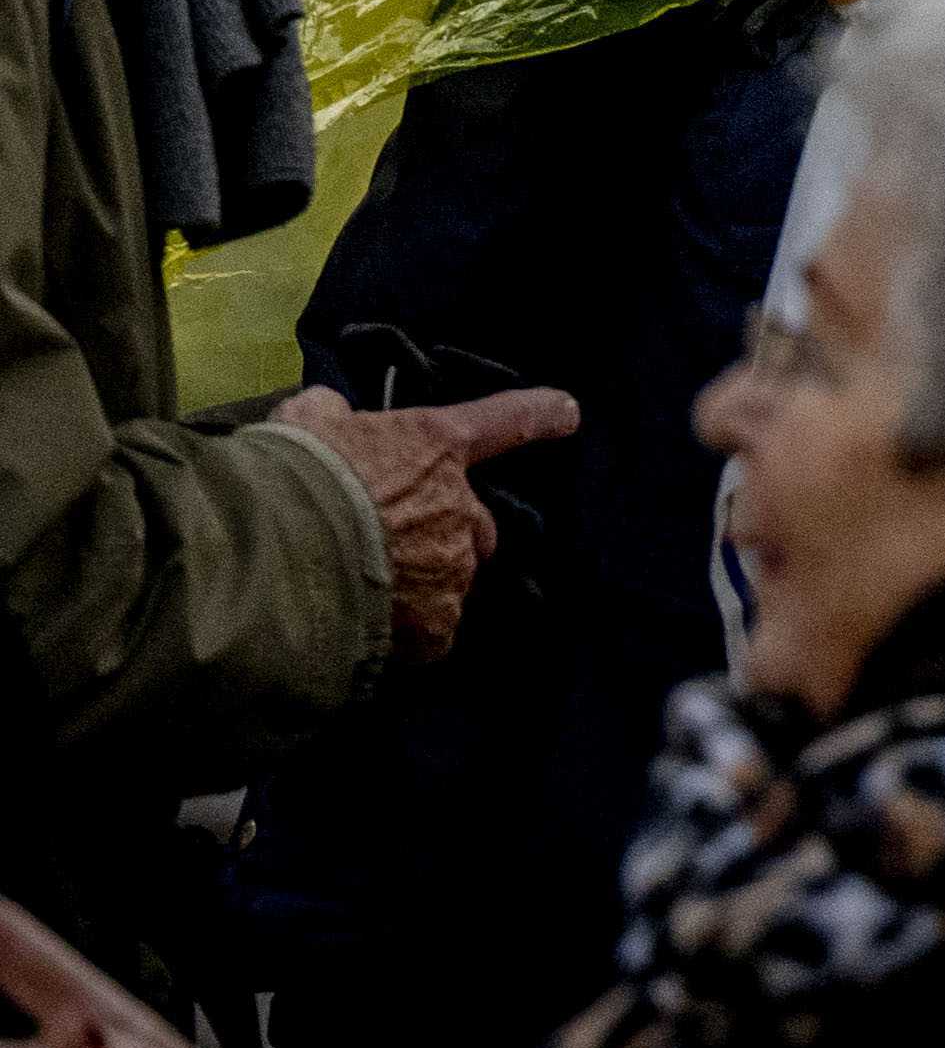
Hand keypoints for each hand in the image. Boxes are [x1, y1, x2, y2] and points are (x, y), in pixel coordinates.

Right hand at [273, 382, 574, 665]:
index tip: (569, 413)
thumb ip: (328, 415)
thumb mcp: (304, 425)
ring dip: (419, 587)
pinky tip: (366, 633)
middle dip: (451, 536)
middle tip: (398, 546)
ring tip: (362, 595)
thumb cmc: (291, 477)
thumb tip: (329, 409)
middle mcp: (459, 507)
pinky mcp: (435, 622)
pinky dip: (407, 638)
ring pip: (450, 581)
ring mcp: (452, 567)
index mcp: (436, 447)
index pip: (505, 421)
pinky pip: (432, 634)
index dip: (540, 414)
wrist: (273, 550)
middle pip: (479, 526)